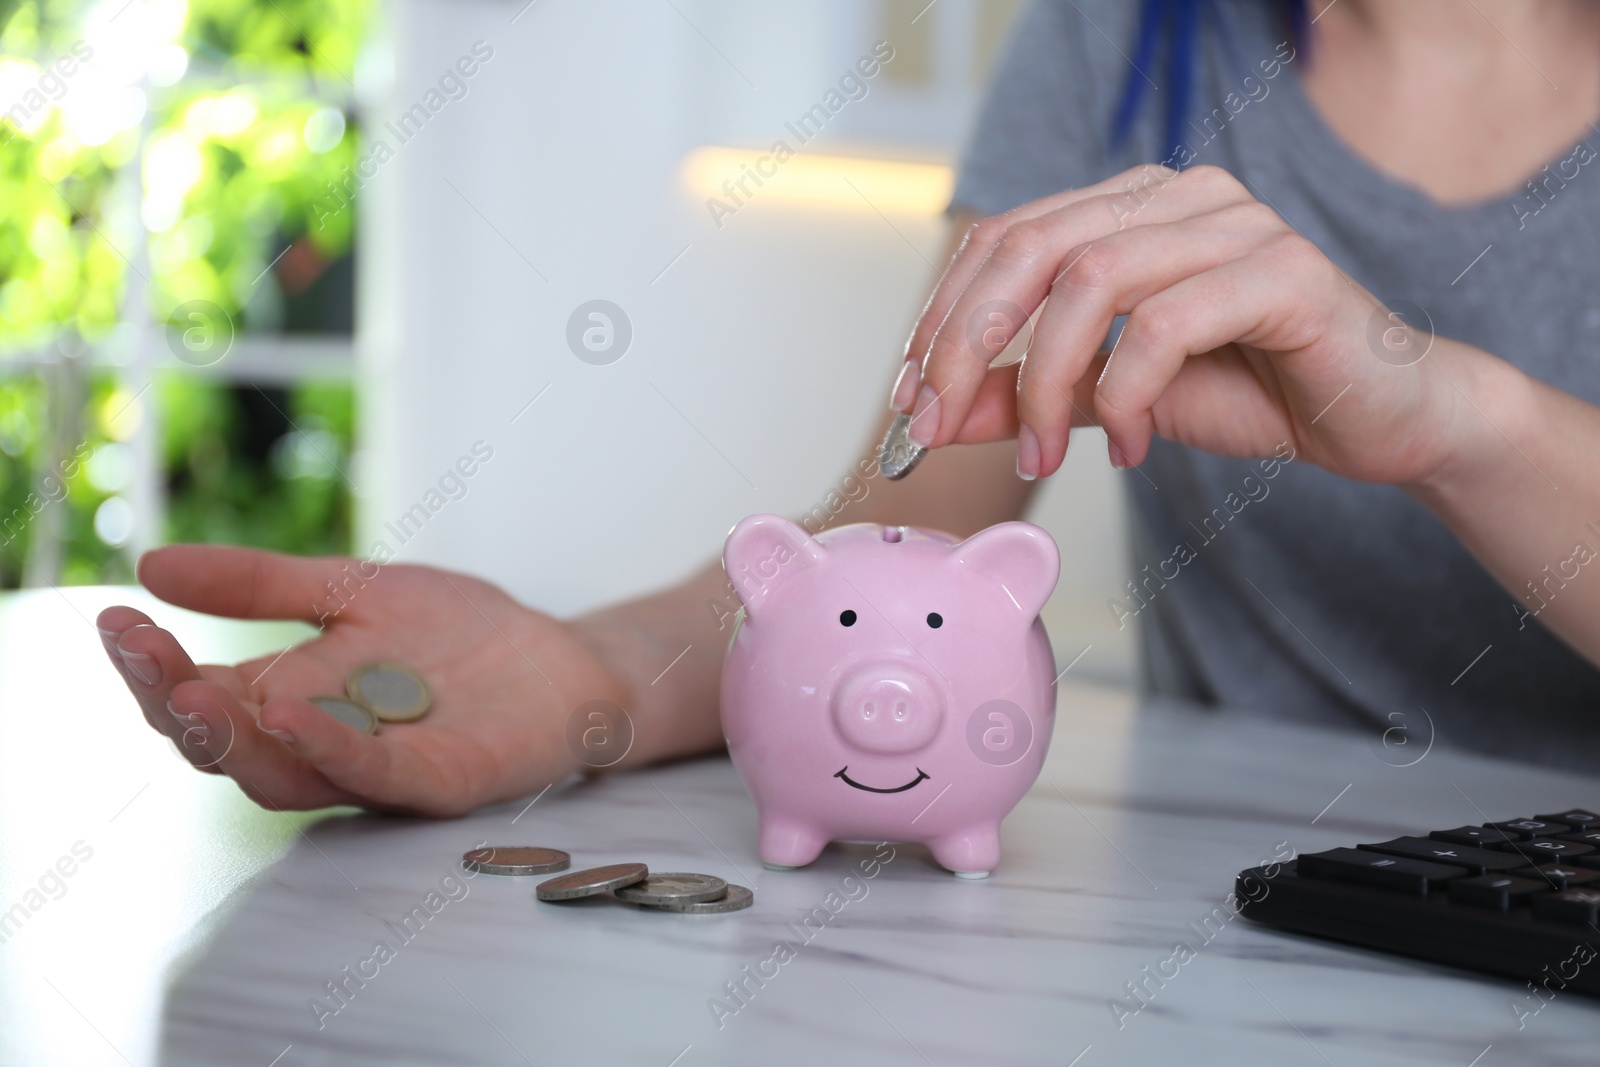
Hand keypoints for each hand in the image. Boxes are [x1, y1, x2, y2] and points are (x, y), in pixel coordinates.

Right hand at [97, 545, 633, 814]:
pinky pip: (377, 778)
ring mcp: (380, 770)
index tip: (115, 619)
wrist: (564, 658)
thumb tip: (153, 563)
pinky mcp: (442, 782)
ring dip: (236, 739)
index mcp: (293, 699)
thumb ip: (263, 583)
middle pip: (227, 748)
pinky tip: (293, 713)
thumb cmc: (460, 633)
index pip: (203, 701)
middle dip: (174, 704)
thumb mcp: (353, 589)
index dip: (153, 668)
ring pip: (286, 776)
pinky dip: (330, 750)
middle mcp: (324, 744)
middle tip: (142, 654)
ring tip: (194, 692)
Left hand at [895, 164, 1496, 486]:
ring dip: (1045, 380)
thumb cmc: (1254, 390)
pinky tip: (1128, 448)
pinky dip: (1126, 394)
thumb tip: (935, 412)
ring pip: (1091, 278)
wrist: (1381, 419)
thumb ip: (1028, 394)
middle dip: (967, 344)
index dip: (944, 315)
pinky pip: (1166, 323)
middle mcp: (1177, 196)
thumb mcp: (1111, 397)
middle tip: (939, 426)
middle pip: (1032, 248)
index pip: (1005, 238)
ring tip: (1044, 456)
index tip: (912, 398)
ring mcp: (1234, 223)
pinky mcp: (1284, 271)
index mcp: (1130, 207)